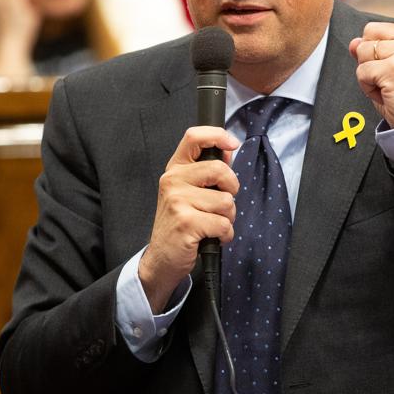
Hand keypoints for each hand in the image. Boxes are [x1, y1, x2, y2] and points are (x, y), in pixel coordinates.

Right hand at [140, 126, 240, 312]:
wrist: (162, 258)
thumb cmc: (180, 224)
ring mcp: (177, 201)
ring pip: (226, 201)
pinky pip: (224, 224)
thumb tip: (228, 151)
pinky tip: (211, 237)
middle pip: (220, 169)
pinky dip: (225, 235)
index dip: (217, 135)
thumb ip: (206, 172)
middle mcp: (172, 181)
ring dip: (227, 218)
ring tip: (211, 224)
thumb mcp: (188, 192)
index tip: (232, 144)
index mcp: (175, 169)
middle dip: (231, 190)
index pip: (194, 137)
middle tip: (222, 204)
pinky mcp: (186, 223)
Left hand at [348, 0, 393, 127]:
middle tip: (388, 75)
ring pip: (363, 51)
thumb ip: (372, 48)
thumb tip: (354, 44)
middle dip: (368, 54)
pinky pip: (362, 70)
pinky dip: (366, 85)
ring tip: (387, 84)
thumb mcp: (387, 65)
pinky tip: (385, 92)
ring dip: (366, 72)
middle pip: (367, 31)